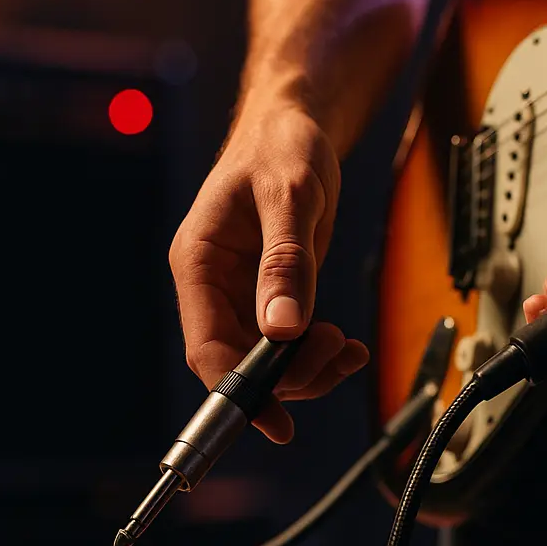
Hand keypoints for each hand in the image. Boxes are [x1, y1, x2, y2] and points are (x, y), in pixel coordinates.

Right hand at [169, 104, 368, 442]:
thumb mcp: (288, 196)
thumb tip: (282, 329)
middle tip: (336, 353)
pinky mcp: (269, 294)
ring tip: (347, 347)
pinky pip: (287, 342)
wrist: (295, 124)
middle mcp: (214, 285)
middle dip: (289, 375)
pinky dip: (318, 352)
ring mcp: (241, 293)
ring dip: (309, 368)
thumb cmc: (281, 145)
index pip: (206, 347)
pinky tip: (346, 345)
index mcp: (198, 262)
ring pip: (267, 360)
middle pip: (239, 362)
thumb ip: (286, 262)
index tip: (276, 421)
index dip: (239, 390)